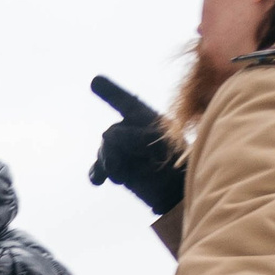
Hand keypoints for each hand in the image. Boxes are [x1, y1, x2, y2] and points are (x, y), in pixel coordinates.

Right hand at [88, 76, 185, 216]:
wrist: (179, 193)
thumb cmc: (180, 166)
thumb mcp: (165, 145)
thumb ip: (137, 136)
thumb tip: (107, 136)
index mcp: (149, 121)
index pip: (127, 103)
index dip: (111, 92)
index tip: (95, 82)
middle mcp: (133, 132)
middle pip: (112, 133)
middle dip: (118, 148)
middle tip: (137, 161)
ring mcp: (123, 152)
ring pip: (103, 151)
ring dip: (109, 163)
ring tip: (123, 177)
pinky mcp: (116, 170)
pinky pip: (97, 168)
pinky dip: (96, 173)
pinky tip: (99, 181)